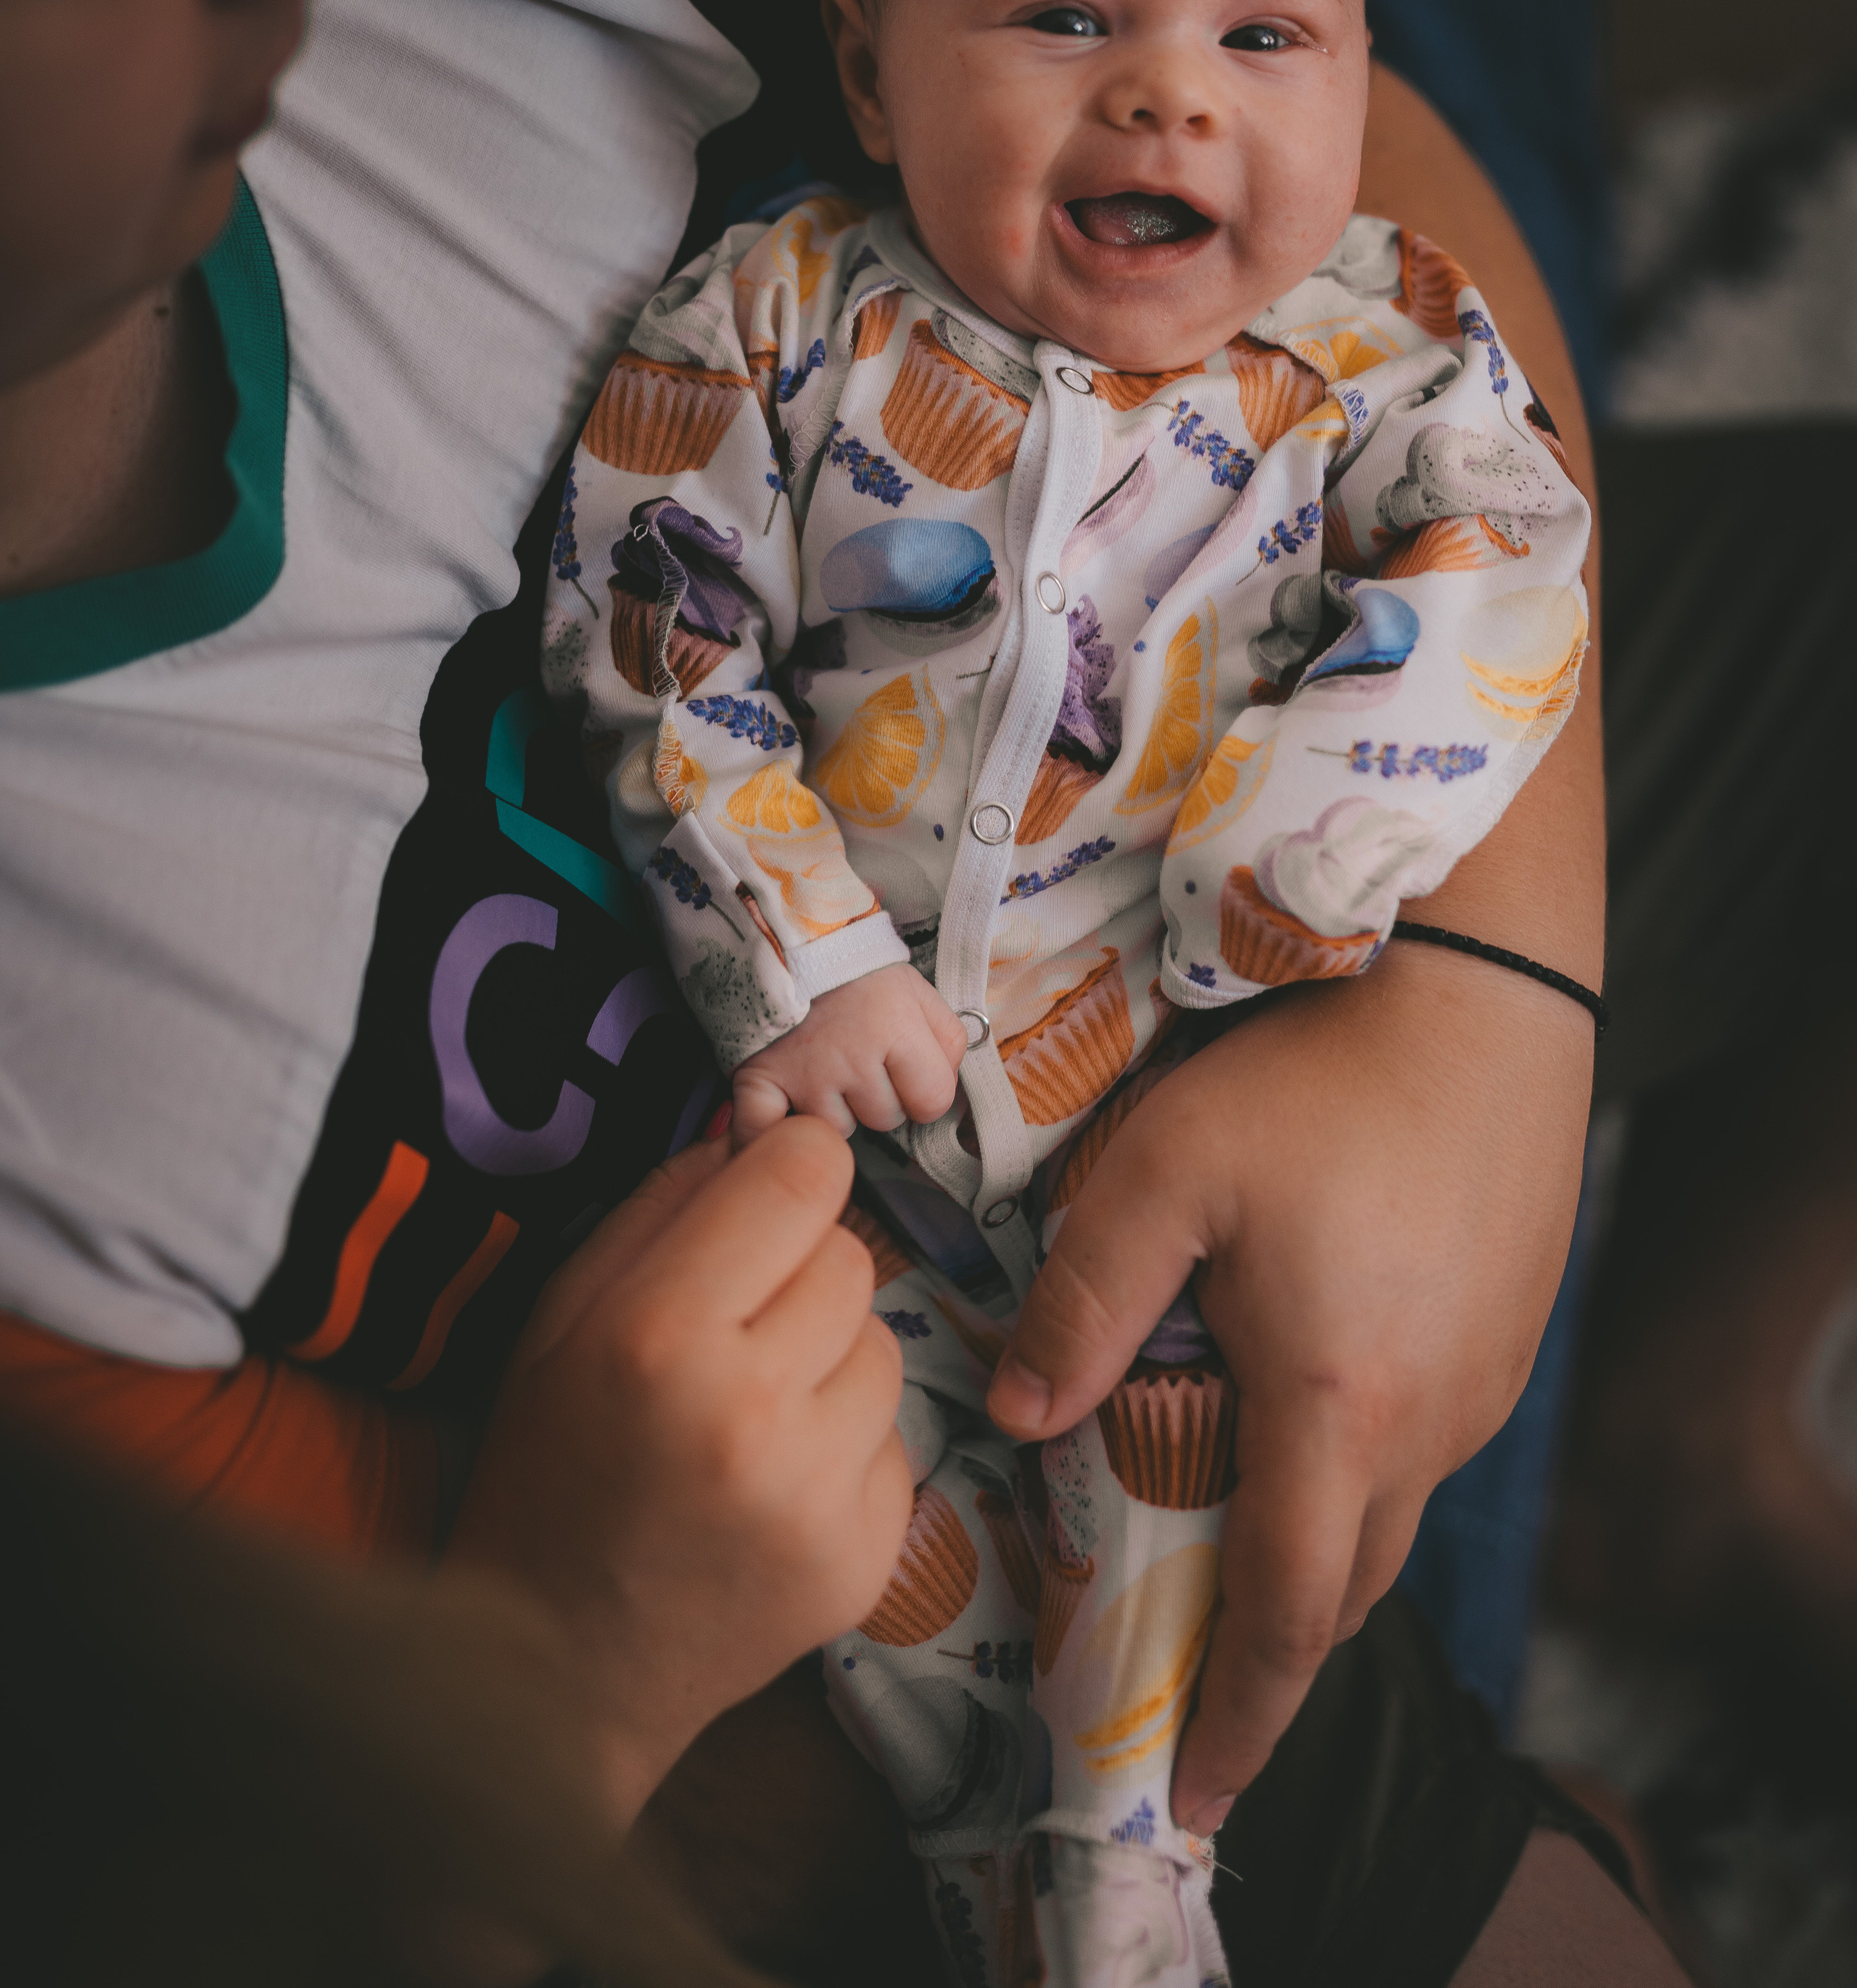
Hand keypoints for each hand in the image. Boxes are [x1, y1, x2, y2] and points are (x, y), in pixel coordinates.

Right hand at [447, 1120, 911, 1828]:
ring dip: (831, 1360)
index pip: (805, 1178)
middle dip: (800, 1273)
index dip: (787, 1174)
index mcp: (661, 1335)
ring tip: (753, 1414)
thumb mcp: (563, 1316)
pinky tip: (776, 1484)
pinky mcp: (867, 1558)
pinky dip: (847, 1447)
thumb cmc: (550, 1469)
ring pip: (887, 1345)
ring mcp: (819, 1495)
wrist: (563, 1667)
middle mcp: (751, 1412)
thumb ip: (664, 1208)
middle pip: (853, 1258)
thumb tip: (760, 1133)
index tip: (761, 1201)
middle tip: (736, 1329)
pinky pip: (897, 1440)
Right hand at [731, 964, 965, 1145]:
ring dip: (834, 1109)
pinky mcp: (758, 1080)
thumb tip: (946, 1092)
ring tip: (823, 1069)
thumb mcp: (919, 993)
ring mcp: (802, 1074)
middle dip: (879, 1099)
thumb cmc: (858, 973)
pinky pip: (765, 1131)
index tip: (907, 1074)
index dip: (924, 1093)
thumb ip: (948, 1041)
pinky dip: (770, 1132)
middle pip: (884, 1120)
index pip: (931, 1102)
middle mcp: (850, 1057)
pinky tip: (779, 1116)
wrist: (788, 942)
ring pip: (837, 1131)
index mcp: (895, 1028)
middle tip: (859, 1060)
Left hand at [985, 940, 1591, 1831]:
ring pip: (1391, 1514)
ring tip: (1240, 1556)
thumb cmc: (1316, 1076)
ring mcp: (1482, 1382)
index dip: (1238, 1713)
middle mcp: (1428, 1422)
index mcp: (1337, 1406)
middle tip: (1194, 1686)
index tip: (1195, 1793)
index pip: (1288, 1612)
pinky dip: (1360, 1474)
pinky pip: (1427, 1444)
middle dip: (1270, 1653)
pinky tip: (1311, 1419)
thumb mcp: (1167, 1171)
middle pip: (1345, 1584)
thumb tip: (1018, 1419)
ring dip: (1317, 1553)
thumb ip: (1085, 1301)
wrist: (1483, 995)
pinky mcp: (1507, 1333)